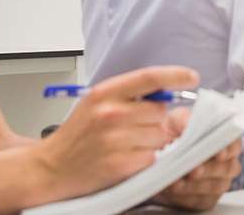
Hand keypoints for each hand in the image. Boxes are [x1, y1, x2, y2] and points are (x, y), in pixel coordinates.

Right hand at [35, 66, 197, 200]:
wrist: (51, 168)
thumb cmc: (76, 136)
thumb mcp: (96, 104)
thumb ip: (128, 95)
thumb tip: (165, 93)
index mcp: (104, 93)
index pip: (149, 77)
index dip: (175, 75)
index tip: (192, 78)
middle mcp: (110, 114)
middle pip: (160, 111)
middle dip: (155, 120)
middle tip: (136, 128)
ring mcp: (115, 140)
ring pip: (159, 135)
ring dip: (151, 141)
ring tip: (127, 145)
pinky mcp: (121, 164)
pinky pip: (152, 157)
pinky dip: (145, 159)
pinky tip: (126, 158)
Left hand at [152, 106, 241, 210]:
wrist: (158, 157)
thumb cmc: (173, 136)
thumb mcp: (175, 121)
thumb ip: (183, 118)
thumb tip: (187, 124)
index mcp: (224, 140)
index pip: (234, 144)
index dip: (228, 149)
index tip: (218, 153)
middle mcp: (226, 162)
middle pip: (226, 168)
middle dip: (209, 169)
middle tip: (194, 169)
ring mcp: (218, 182)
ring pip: (214, 186)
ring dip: (195, 184)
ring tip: (178, 180)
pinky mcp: (206, 199)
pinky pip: (201, 199)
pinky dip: (186, 195)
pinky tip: (174, 188)